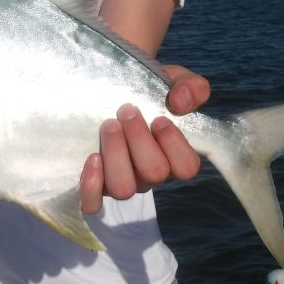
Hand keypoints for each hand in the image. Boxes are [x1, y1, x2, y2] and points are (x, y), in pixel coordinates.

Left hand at [79, 65, 209, 213]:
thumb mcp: (171, 80)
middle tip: (126, 110)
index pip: (187, 168)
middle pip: (154, 174)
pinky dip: (92, 184)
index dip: (174, 144)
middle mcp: (148, 174)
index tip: (158, 117)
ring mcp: (121, 181)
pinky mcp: (94, 185)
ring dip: (116, 154)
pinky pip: (93, 203)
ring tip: (108, 125)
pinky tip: (92, 156)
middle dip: (139, 138)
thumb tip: (180, 102)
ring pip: (124, 189)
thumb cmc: (145, 89)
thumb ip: (190, 86)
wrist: (108, 86)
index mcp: (172, 154)